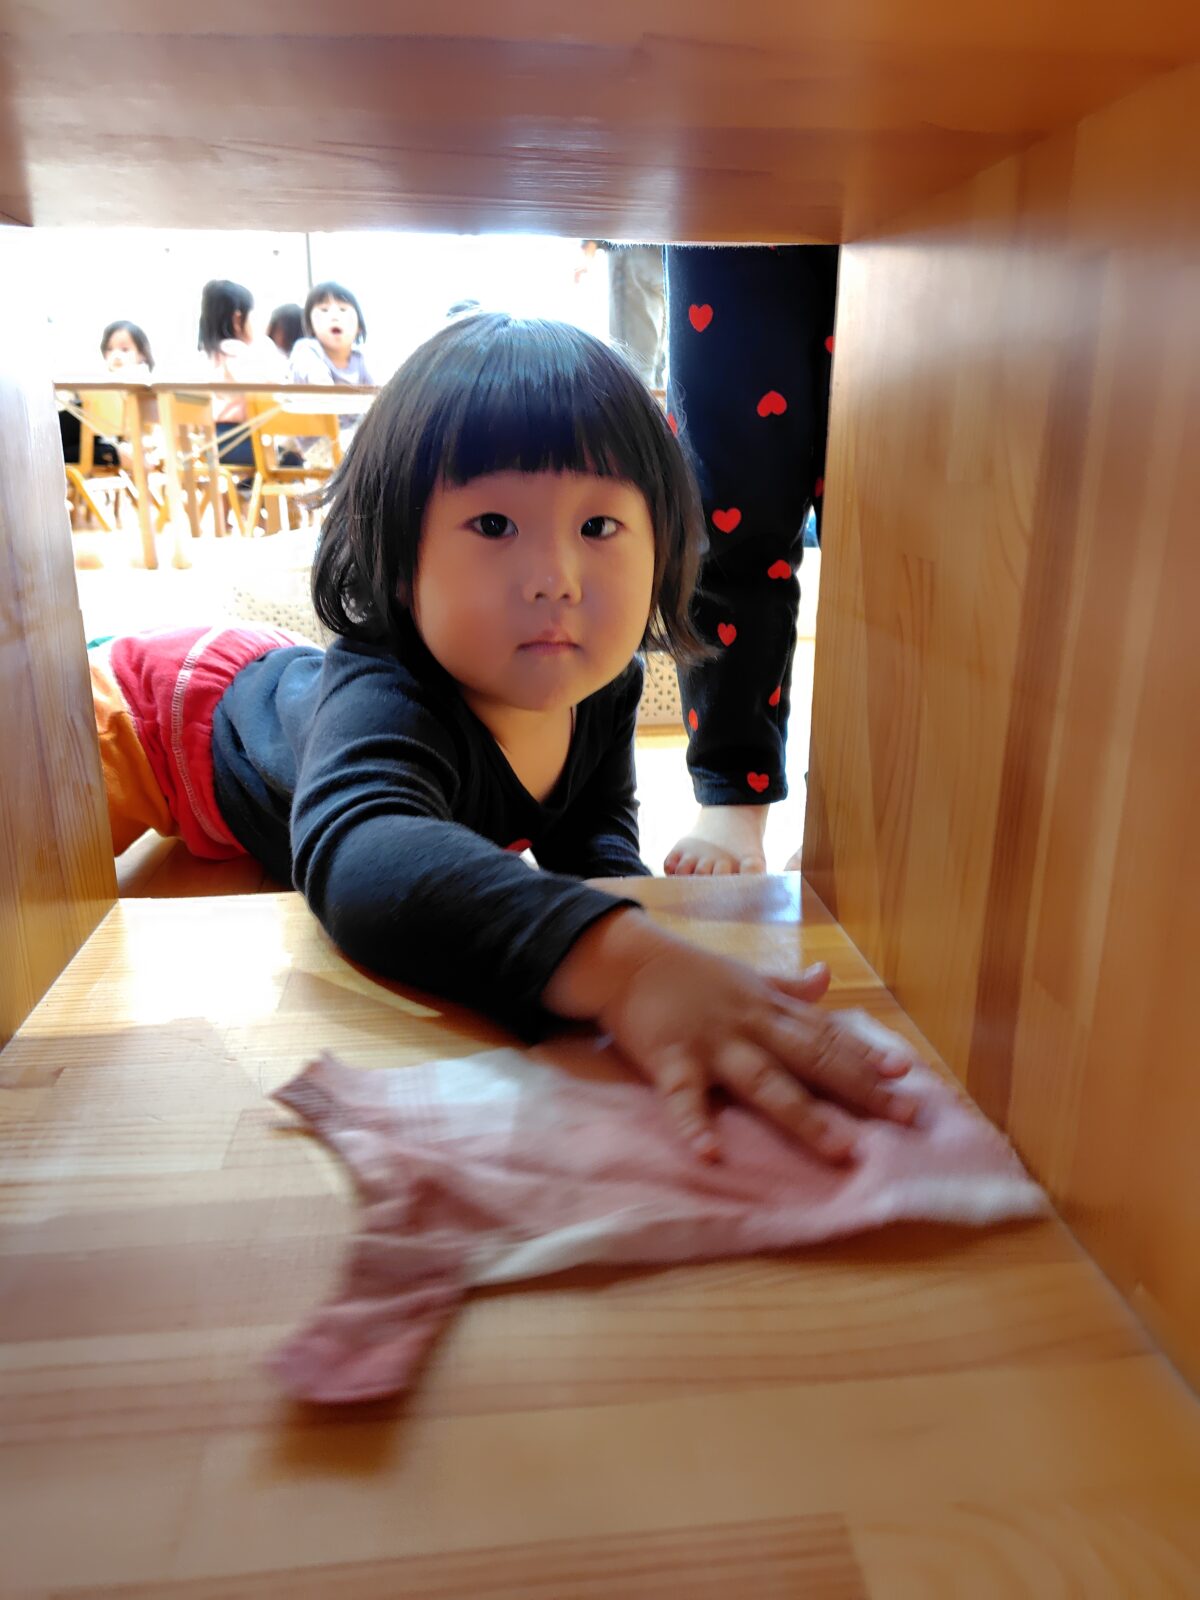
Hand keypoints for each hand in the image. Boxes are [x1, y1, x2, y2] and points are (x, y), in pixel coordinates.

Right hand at [544, 913, 920, 1162]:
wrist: (625, 960)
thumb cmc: (688, 973)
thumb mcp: (744, 973)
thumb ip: (786, 985)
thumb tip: (827, 979)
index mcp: (769, 1007)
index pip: (827, 1032)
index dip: (867, 1053)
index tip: (907, 1073)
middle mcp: (751, 1026)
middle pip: (814, 1059)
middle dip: (861, 1089)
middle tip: (906, 1116)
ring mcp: (713, 1045)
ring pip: (766, 1083)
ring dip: (804, 1117)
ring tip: (841, 1149)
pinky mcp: (672, 1061)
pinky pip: (685, 1098)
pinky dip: (695, 1126)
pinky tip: (712, 1155)